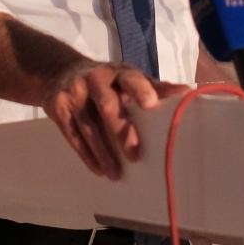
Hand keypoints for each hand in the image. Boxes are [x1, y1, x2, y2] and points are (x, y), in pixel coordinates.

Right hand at [41, 62, 173, 180]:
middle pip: (108, 104)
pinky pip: (72, 134)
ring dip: (102, 152)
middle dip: (121, 130)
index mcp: (117, 71)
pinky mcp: (57, 107)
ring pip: (88, 125)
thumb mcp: (127, 77)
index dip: (141, 90)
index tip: (151, 104)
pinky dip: (86, 154)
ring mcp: (73, 92)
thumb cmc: (106, 80)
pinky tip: (98, 169)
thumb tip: (186, 92)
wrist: (59, 71)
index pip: (130, 78)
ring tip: (116, 173)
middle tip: (135, 155)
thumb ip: (153, 86)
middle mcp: (95, 78)